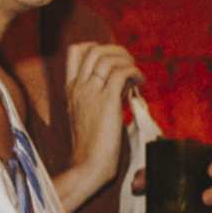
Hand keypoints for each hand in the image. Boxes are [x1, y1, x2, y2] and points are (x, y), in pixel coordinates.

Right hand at [56, 43, 140, 199]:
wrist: (87, 165)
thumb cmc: (92, 146)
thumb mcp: (89, 114)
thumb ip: (101, 96)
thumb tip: (124, 83)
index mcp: (71, 89)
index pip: (75, 52)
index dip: (96, 47)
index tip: (112, 58)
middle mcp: (79, 86)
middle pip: (94, 49)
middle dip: (117, 51)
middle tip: (130, 64)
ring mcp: (91, 92)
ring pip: (108, 58)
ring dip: (127, 60)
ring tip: (137, 74)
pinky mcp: (107, 101)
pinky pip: (121, 73)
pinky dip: (134, 72)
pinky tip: (140, 82)